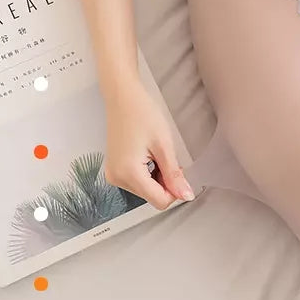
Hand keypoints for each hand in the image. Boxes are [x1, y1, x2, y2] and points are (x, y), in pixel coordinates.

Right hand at [103, 78, 194, 209]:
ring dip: (157, 177)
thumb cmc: (142, 114)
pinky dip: (148, 173)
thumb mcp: (164, 145)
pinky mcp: (114, 169)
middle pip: (152, 196)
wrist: (123, 97)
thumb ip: (174, 175)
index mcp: (128, 174)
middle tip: (168, 157)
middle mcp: (117, 179)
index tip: (180, 172)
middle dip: (166, 182)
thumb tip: (185, 196)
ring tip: (156, 153)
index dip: (175, 190)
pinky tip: (149, 155)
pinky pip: (137, 181)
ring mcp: (113, 175)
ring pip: (146, 190)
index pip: (159, 201)